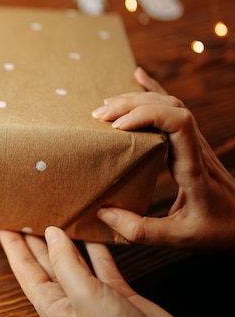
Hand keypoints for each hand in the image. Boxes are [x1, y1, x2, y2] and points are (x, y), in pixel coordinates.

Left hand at [0, 227, 199, 316]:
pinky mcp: (117, 292)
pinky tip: (93, 229)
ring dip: (64, 237)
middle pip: (45, 261)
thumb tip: (52, 233)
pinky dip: (97, 246)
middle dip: (33, 237)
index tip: (4, 223)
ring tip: (55, 213)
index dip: (13, 245)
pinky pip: (101, 263)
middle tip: (26, 211)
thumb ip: (66, 263)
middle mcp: (70, 298)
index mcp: (53, 305)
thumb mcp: (85, 296)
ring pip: (72, 259)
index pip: (25, 268)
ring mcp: (93, 295)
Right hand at [92, 67, 234, 248]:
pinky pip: (173, 110)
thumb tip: (104, 212)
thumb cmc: (217, 232)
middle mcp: (196, 148)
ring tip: (105, 108)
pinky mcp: (189, 144)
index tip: (117, 128)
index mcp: (194, 167)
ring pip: (170, 104)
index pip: (178, 122)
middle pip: (169, 107)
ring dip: (137, 99)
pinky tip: (137, 77)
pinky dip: (153, 91)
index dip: (145, 116)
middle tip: (99, 116)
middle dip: (132, 104)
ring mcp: (195, 143)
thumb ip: (142, 230)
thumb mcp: (180, 240)